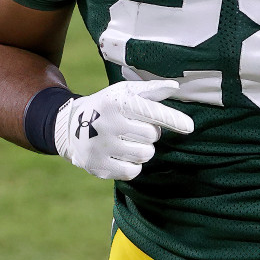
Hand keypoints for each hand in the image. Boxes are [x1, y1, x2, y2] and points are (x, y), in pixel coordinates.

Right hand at [53, 80, 193, 180]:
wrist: (70, 126)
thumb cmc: (108, 106)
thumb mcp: (125, 92)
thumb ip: (151, 90)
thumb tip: (175, 87)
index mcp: (117, 103)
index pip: (151, 112)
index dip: (172, 119)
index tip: (190, 127)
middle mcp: (107, 124)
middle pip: (151, 136)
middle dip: (150, 134)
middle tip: (137, 129)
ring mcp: (101, 147)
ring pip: (144, 155)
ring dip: (143, 149)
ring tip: (130, 141)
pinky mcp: (98, 166)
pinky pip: (132, 172)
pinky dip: (133, 165)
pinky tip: (122, 155)